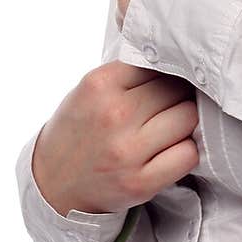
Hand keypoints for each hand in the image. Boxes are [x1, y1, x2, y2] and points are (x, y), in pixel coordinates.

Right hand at [31, 61, 199, 216]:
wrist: (52, 184)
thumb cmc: (80, 129)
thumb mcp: (91, 88)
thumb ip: (130, 70)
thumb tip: (178, 57)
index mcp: (100, 84)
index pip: (158, 63)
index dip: (166, 72)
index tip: (164, 82)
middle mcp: (114, 115)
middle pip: (177, 89)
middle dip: (178, 96)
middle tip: (168, 107)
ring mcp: (128, 151)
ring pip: (189, 118)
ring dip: (185, 122)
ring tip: (170, 127)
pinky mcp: (140, 182)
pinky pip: (189, 154)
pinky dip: (186, 150)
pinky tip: (171, 150)